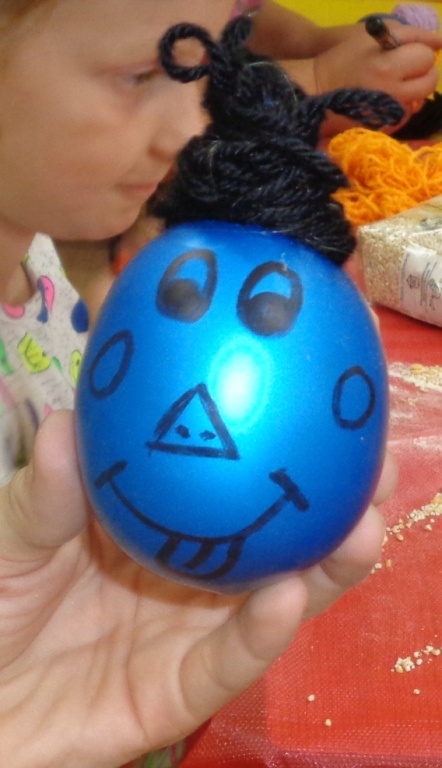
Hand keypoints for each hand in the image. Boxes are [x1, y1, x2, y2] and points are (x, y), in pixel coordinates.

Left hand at [0, 410, 393, 767]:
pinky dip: (259, 634)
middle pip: (278, 538)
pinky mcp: (179, 691)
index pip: (233, 478)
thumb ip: (43, 491)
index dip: (282, 441)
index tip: (326, 397)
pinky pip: (226, 664)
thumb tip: (71, 421)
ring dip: (326, 568)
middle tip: (377, 462)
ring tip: (364, 524)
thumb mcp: (14, 535)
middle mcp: (194, 572)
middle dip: (335, 504)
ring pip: (276, 601)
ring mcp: (192, 632)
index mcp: (165, 522)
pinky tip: (286, 596)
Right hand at [313, 22, 441, 132]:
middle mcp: (392, 95)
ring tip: (389, 85)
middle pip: (430, 82)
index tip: (402, 53)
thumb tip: (440, 43)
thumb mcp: (372, 36)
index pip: (427, 57)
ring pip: (420, 100)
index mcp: (388, 68)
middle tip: (403, 69)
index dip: (417, 52)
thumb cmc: (342, 58)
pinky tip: (383, 101)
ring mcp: (388, 116)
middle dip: (422, 73)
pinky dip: (400, 107)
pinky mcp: (383, 130)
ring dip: (411, 91)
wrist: (316, 92)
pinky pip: (405, 116)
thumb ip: (410, 35)